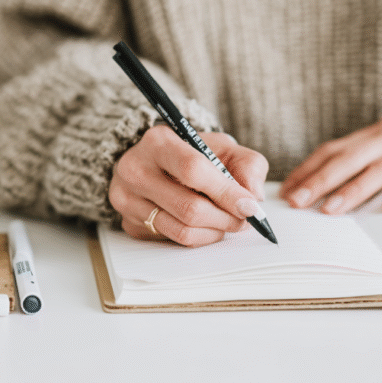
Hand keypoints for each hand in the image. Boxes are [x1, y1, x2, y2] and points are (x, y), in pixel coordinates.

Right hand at [108, 125, 268, 245]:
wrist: (157, 162)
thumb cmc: (193, 153)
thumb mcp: (223, 147)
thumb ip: (248, 165)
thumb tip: (253, 196)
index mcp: (158, 142)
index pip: (193, 170)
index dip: (226, 192)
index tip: (249, 206)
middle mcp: (135, 169)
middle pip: (188, 207)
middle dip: (225, 218)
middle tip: (244, 219)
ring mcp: (127, 198)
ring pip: (182, 230)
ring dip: (215, 231)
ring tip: (227, 222)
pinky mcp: (129, 223)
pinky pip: (173, 240)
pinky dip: (199, 237)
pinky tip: (206, 225)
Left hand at [280, 112, 381, 214]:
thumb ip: (356, 162)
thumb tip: (311, 189)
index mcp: (373, 132)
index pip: (334, 149)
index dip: (309, 170)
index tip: (287, 192)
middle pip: (352, 157)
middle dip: (322, 180)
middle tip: (300, 201)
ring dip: (355, 189)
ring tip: (332, 209)